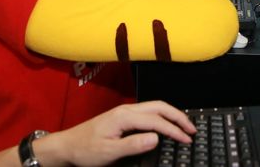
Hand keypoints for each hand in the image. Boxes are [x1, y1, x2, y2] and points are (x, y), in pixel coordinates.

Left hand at [36, 101, 195, 166]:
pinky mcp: (123, 117)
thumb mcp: (108, 152)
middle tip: (192, 129)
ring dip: (171, 115)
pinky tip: (166, 125)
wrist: (67, 146)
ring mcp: (124, 112)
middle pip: (159, 107)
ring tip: (184, 126)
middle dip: (178, 116)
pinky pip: (148, 112)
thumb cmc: (85, 150)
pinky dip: (162, 116)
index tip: (187, 139)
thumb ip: (133, 145)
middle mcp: (126, 110)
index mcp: (124, 116)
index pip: (156, 120)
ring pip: (154, 107)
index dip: (174, 130)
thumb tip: (155, 138)